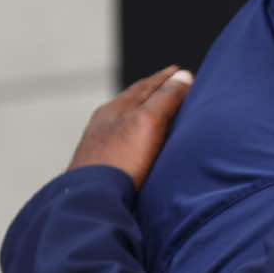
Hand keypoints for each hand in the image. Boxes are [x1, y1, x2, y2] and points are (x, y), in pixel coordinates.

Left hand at [65, 66, 193, 188]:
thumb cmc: (119, 159)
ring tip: (158, 115)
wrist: (90, 200)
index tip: (179, 71)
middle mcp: (103, 124)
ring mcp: (99, 146)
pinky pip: (122, 143)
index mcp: (114, 109)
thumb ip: (165, 98)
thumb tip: (183, 76)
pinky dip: (136, 137)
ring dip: (143, 115)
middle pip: (132, 102)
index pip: (145, 86)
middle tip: (172, 87)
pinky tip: (139, 147)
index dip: (164, 78)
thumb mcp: (147, 122)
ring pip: (125, 123)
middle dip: (154, 93)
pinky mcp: (101, 168)